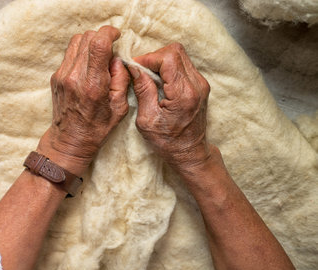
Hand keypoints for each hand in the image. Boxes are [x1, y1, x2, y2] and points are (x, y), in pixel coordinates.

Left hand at [38, 26, 129, 175]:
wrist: (70, 140)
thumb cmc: (97, 127)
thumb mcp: (120, 107)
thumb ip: (121, 79)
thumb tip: (117, 58)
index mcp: (93, 84)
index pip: (98, 43)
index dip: (109, 32)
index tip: (116, 36)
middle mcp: (75, 77)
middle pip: (87, 37)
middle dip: (101, 37)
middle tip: (109, 50)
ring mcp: (62, 75)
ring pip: (76, 41)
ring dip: (90, 43)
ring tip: (98, 57)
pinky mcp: (56, 77)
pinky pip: (69, 53)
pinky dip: (81, 53)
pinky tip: (88, 67)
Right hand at [128, 43, 210, 171]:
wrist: (189, 152)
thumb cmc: (167, 141)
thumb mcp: (146, 119)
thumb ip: (142, 90)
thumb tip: (134, 68)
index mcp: (183, 94)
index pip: (168, 58)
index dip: (149, 58)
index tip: (136, 68)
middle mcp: (197, 85)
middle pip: (176, 51)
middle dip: (155, 57)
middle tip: (142, 71)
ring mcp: (201, 84)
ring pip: (180, 55)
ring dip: (162, 61)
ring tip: (149, 76)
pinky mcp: (200, 84)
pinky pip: (183, 64)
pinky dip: (169, 67)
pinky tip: (159, 81)